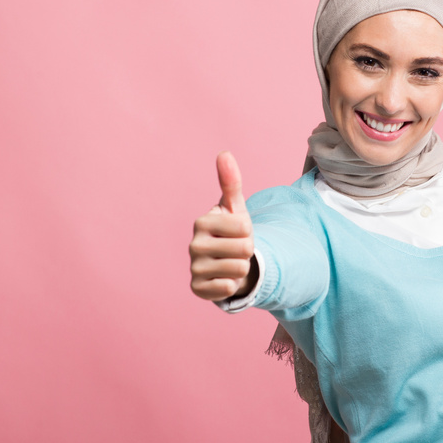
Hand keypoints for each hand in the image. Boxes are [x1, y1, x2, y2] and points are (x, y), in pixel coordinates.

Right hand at [189, 151, 256, 300]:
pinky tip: (223, 277)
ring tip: (231, 262)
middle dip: (247, 251)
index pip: (245, 227)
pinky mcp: (197, 288)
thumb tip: (224, 153)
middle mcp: (194, 244)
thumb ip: (231, 181)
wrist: (225, 261)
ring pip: (239, 269)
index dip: (249, 232)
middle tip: (235, 250)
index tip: (238, 233)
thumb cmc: (231, 230)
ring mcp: (194, 267)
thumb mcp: (234, 207)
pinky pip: (228, 288)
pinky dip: (232, 284)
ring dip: (241, 268)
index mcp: (202, 222)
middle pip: (244, 249)